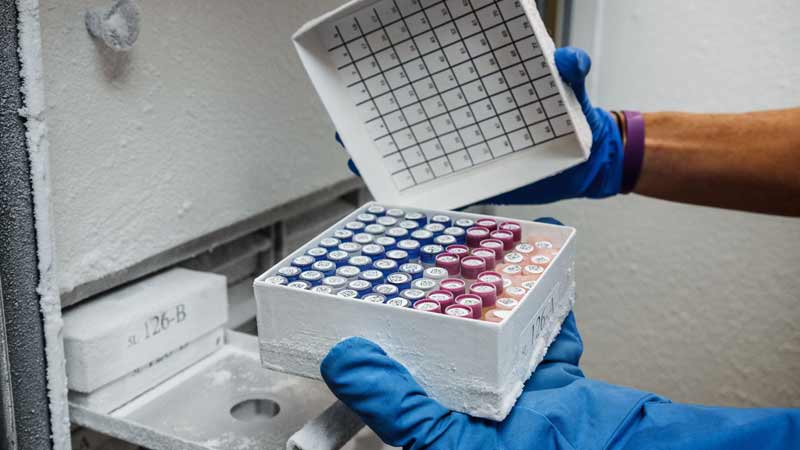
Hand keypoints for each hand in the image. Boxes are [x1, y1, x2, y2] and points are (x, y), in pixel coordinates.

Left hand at [320, 220, 799, 449]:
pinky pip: (546, 316)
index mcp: (439, 420)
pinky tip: (537, 250)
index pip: (394, 374)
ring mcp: (515, 377)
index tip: (354, 296)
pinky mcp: (556, 366)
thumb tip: (346, 361)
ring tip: (465, 245)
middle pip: (440, 337)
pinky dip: (544, 283)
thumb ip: (399, 405)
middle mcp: (473, 396)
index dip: (371, 337)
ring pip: (489, 318)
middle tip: (411, 256)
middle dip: (427, 296)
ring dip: (480, 283)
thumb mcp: (448, 443)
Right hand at [336, 47, 624, 204]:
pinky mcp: (471, 180)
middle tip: (347, 119)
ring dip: (382, 151)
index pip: (433, 78)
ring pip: (414, 149)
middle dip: (375, 116)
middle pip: (410, 115)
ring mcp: (465, 151)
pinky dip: (407, 185)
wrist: (586, 164)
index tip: (367, 73)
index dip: (398, 76)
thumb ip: (571, 71)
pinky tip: (384, 186)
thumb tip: (569, 60)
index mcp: (480, 90)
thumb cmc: (575, 119)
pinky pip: (433, 183)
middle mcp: (464, 120)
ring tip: (354, 150)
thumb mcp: (571, 90)